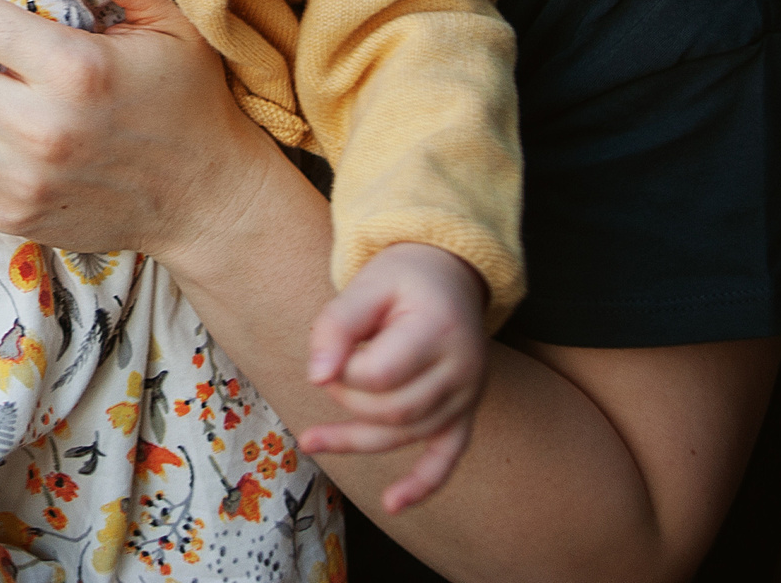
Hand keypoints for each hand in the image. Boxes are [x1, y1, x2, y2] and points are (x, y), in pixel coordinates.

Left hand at [300, 242, 489, 513]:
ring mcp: (467, 396)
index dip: (343, 372)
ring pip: (408, 436)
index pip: (380, 375)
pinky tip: (392, 504)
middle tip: (329, 371)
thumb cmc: (403, 278)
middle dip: (347, 401)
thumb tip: (316, 375)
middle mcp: (461, 370)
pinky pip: (447, 457)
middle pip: (392, 411)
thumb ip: (337, 325)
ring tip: (313, 439)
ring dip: (358, 439)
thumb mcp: (367, 284)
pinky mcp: (464, 412)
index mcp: (438, 331)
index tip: (326, 353)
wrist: (450, 274)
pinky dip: (422, 484)